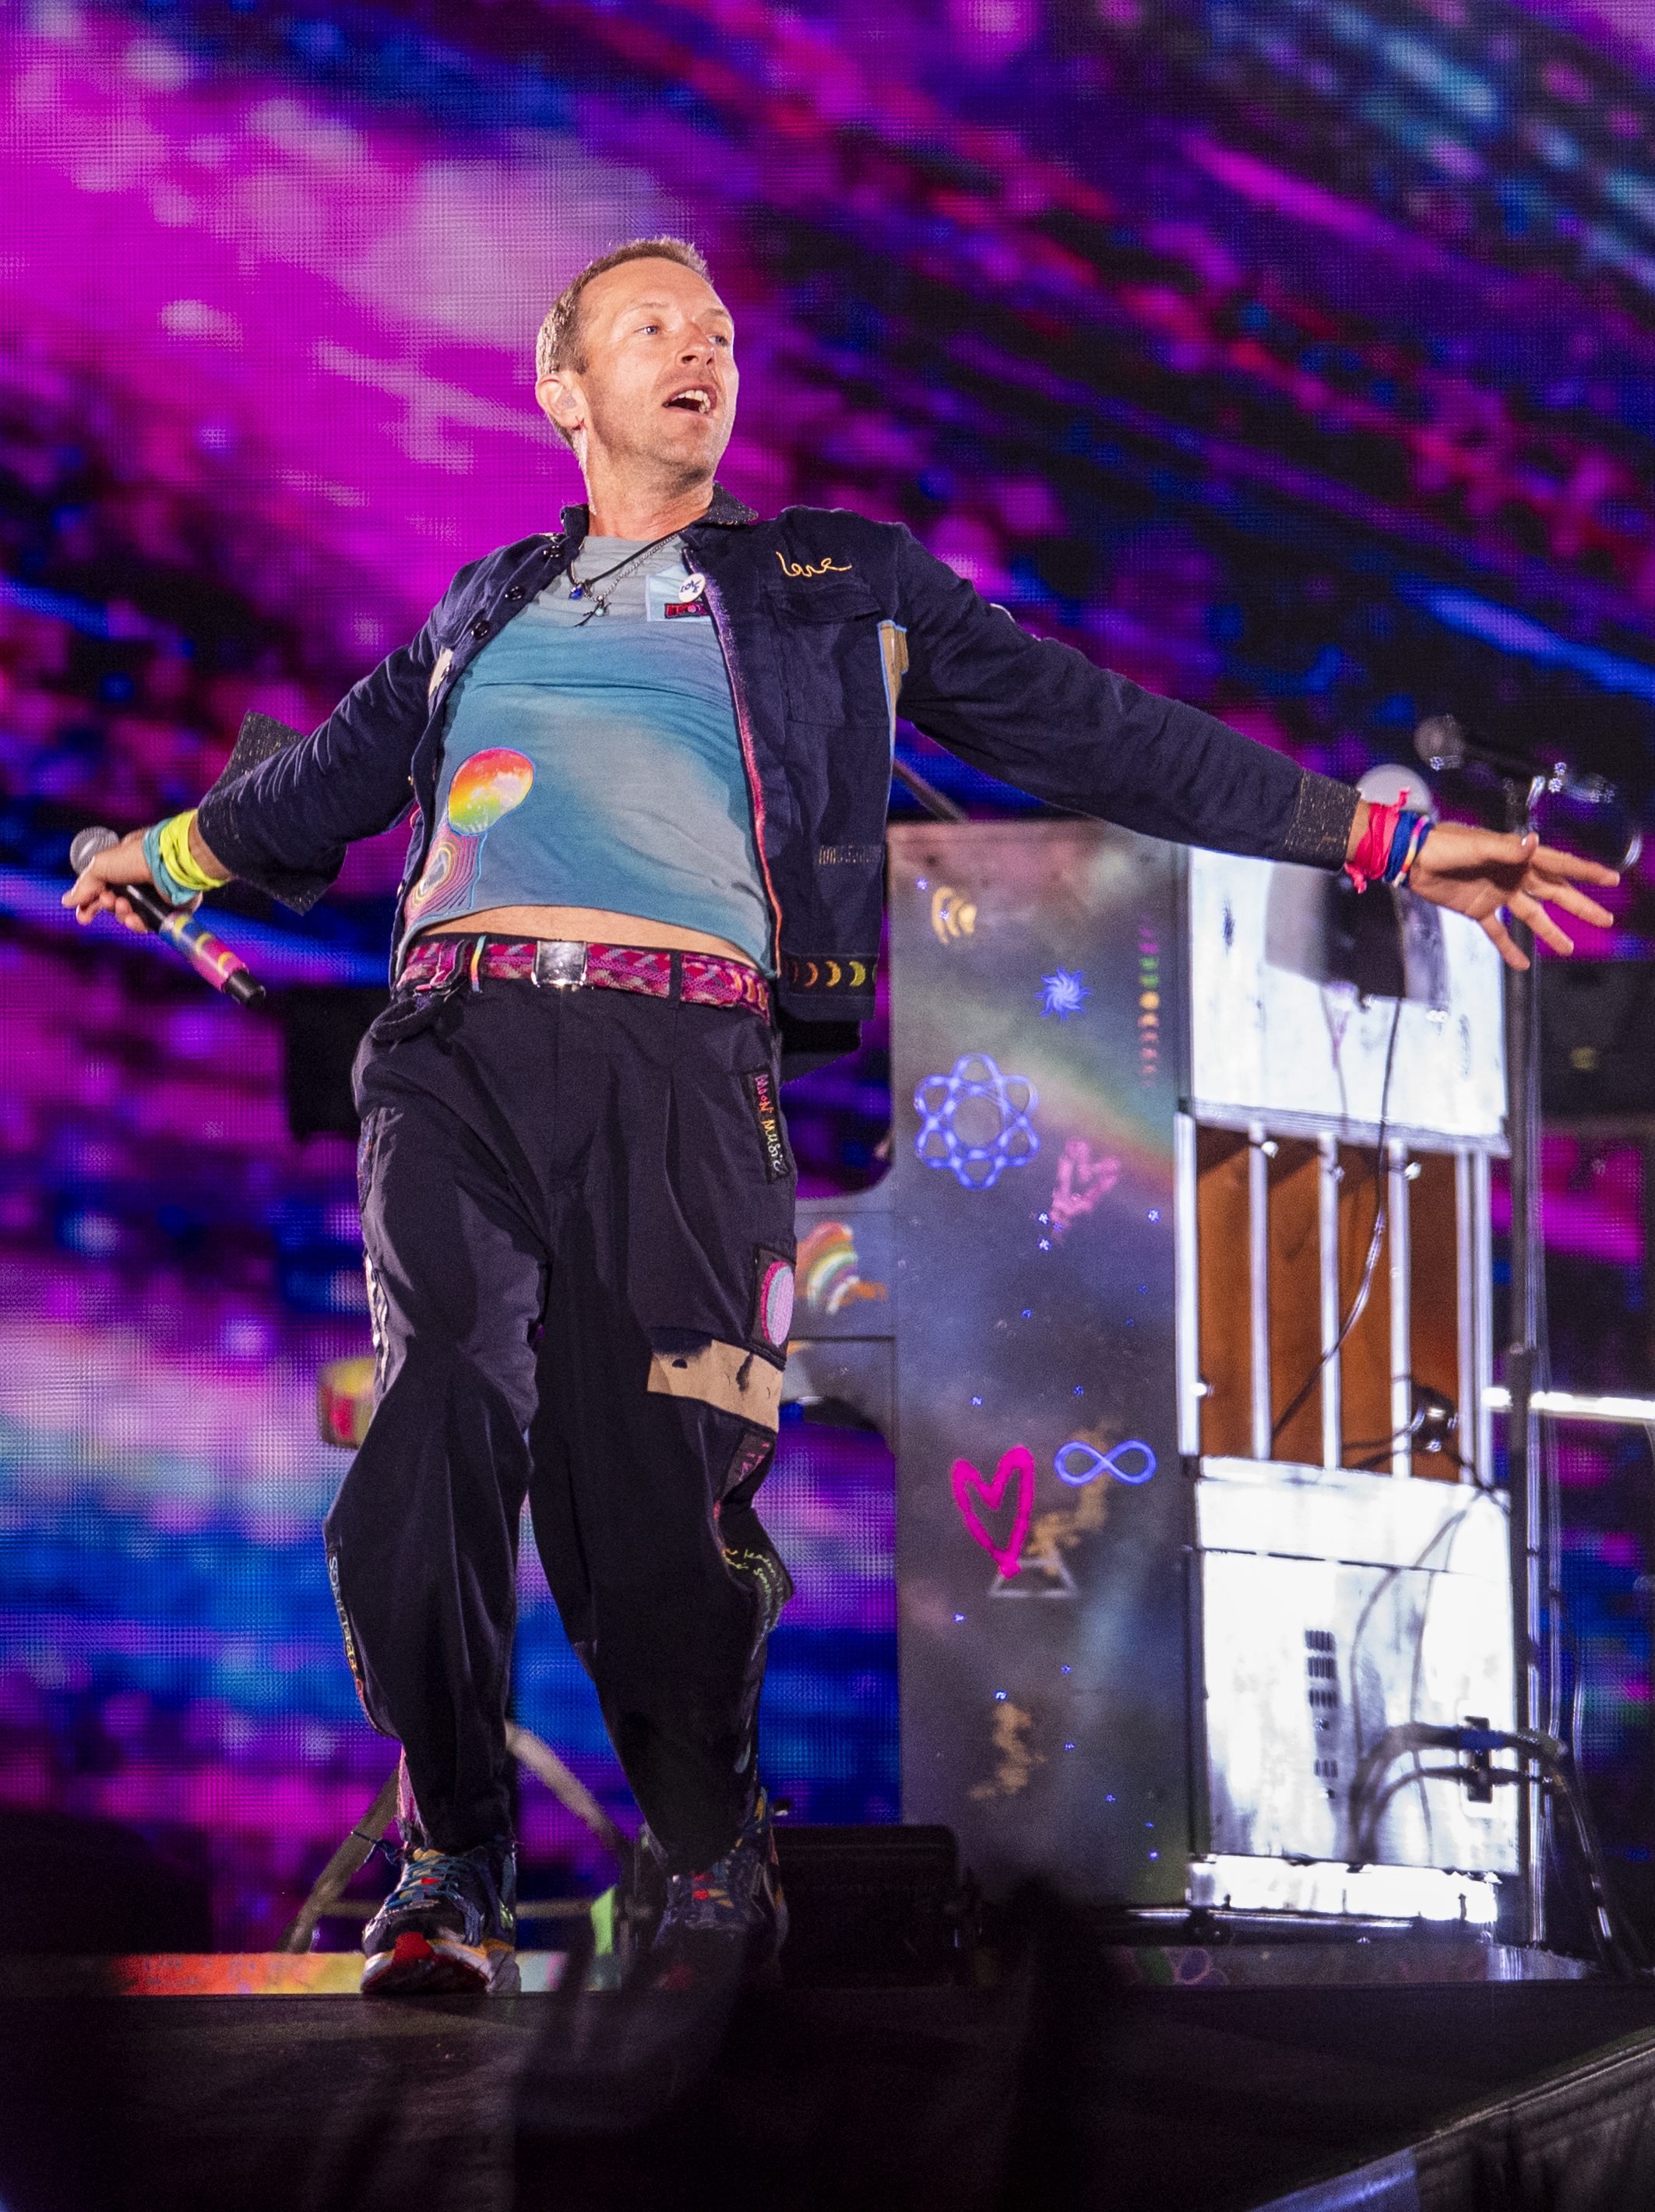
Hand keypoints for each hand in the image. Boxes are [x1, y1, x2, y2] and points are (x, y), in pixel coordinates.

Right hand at [60, 829, 182, 932]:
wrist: (170, 863)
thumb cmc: (137, 856)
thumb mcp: (101, 865)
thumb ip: (85, 885)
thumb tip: (67, 901)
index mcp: (123, 867)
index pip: (101, 889)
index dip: (90, 904)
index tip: (83, 916)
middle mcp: (138, 882)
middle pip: (113, 905)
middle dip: (106, 906)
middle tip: (108, 900)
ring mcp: (153, 897)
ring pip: (128, 916)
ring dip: (122, 914)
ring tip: (124, 904)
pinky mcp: (166, 910)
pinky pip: (147, 925)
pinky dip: (138, 924)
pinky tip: (135, 918)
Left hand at [1403, 819, 1617, 968]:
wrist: (1412, 859)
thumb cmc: (1444, 845)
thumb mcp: (1477, 846)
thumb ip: (1506, 849)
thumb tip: (1533, 842)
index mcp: (1519, 857)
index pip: (1559, 864)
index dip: (1586, 872)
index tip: (1611, 878)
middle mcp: (1514, 875)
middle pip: (1554, 893)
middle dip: (1580, 906)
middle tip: (1606, 920)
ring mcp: (1497, 893)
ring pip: (1532, 915)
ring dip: (1550, 931)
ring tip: (1569, 948)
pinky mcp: (1478, 909)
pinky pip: (1498, 932)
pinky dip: (1509, 948)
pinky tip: (1522, 965)